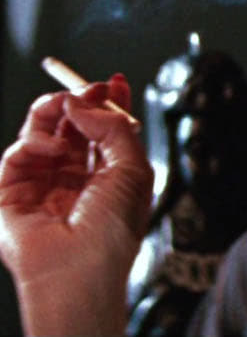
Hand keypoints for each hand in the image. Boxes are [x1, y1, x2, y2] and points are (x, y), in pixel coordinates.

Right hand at [0, 75, 151, 334]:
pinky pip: (16, 155)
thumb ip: (114, 127)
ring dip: (52, 113)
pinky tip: (48, 148)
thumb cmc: (113, 227)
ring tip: (63, 107)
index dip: (107, 105)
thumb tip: (85, 101)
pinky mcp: (11, 195)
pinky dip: (32, 142)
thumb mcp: (132, 168)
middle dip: (79, 102)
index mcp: (106, 177)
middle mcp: (73, 180)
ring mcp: (41, 186)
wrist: (80, 267)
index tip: (115, 81)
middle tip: (88, 88)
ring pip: (40, 135)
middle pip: (71, 128)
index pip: (103, 132)